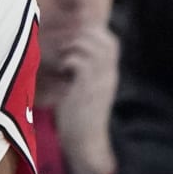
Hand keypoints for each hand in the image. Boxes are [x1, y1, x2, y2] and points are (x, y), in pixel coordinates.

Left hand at [54, 25, 120, 173]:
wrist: (85, 141)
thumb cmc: (80, 114)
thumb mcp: (86, 88)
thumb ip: (84, 69)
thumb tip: (71, 49)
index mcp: (110, 72)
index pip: (109, 40)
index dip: (91, 32)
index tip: (74, 40)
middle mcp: (109, 74)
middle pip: (101, 38)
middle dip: (81, 36)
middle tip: (67, 50)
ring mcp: (100, 80)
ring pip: (88, 46)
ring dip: (72, 48)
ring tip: (64, 62)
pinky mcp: (87, 88)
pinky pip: (78, 61)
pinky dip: (67, 61)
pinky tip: (63, 72)